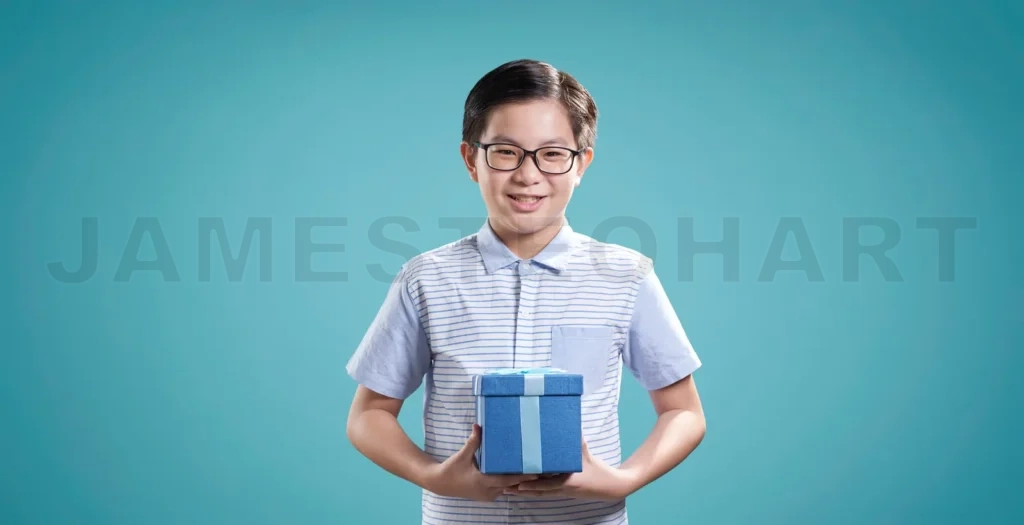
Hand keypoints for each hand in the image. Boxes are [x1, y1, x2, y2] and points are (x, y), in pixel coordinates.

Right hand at [425, 424, 539, 501]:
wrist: (440, 483)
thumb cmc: (451, 469)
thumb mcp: (462, 455)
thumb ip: (473, 442)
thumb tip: (478, 425)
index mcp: (483, 482)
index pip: (508, 481)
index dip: (522, 477)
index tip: (537, 472)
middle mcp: (488, 491)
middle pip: (511, 485)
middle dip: (525, 479)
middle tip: (541, 470)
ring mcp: (487, 495)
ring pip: (507, 489)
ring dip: (518, 482)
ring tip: (534, 473)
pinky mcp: (486, 495)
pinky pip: (501, 490)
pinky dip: (510, 484)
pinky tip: (520, 476)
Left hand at [503, 438, 635, 500]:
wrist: (610, 487)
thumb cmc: (599, 470)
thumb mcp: (586, 453)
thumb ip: (577, 440)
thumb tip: (568, 423)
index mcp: (567, 482)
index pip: (545, 484)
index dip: (531, 484)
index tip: (516, 482)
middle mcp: (562, 489)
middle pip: (537, 491)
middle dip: (520, 489)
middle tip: (503, 486)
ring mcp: (561, 493)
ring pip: (539, 493)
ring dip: (523, 492)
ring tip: (506, 489)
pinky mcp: (562, 492)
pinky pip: (544, 492)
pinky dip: (533, 491)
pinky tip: (522, 487)